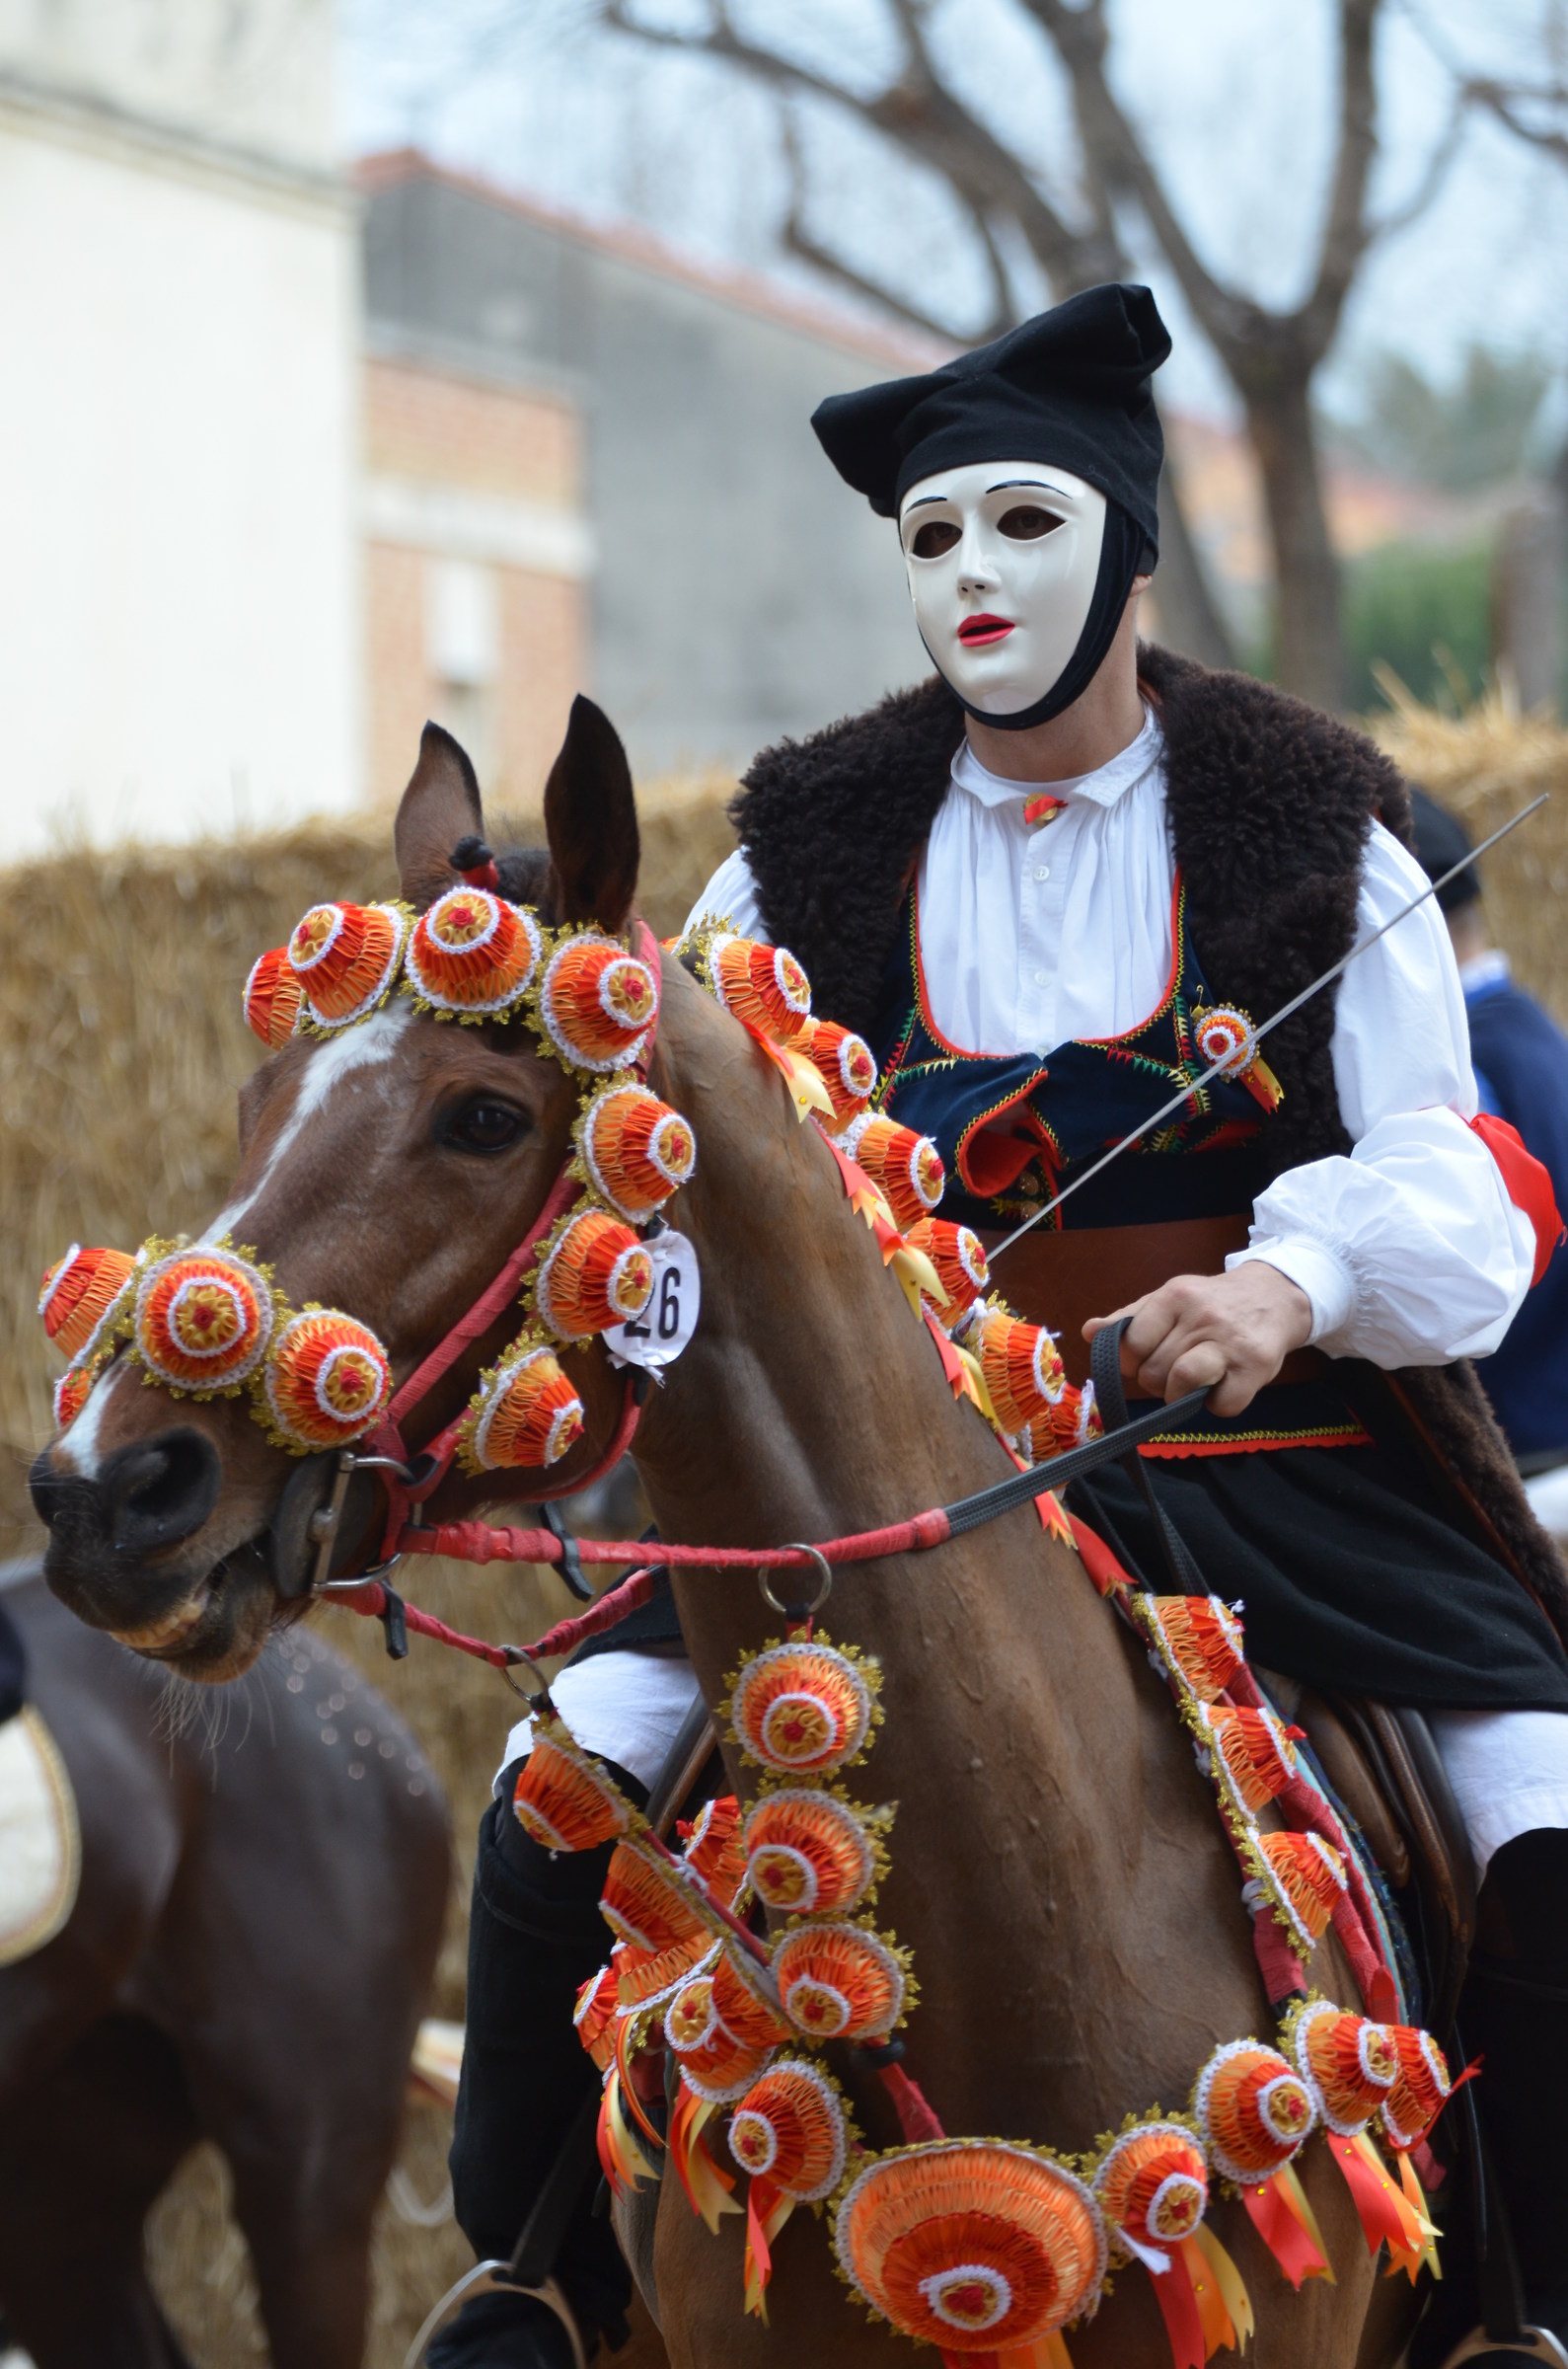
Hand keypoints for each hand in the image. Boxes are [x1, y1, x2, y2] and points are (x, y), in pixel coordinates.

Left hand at [1082, 1263, 1313, 1417]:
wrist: (1275, 1297)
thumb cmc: (1211, 1303)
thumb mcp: (1169, 1300)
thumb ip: (1129, 1319)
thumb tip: (1089, 1332)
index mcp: (1175, 1296)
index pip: (1132, 1345)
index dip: (1132, 1362)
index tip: (1145, 1360)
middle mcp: (1203, 1316)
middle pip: (1154, 1372)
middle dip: (1157, 1380)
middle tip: (1174, 1370)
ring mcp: (1231, 1342)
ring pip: (1181, 1385)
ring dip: (1179, 1396)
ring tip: (1190, 1385)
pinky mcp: (1256, 1368)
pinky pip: (1221, 1405)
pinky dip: (1217, 1405)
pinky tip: (1222, 1387)